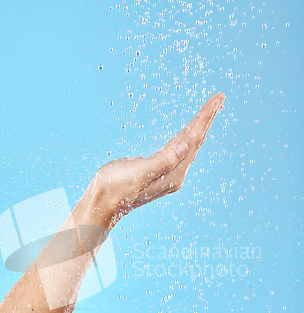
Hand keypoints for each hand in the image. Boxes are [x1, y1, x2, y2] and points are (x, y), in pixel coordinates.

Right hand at [90, 93, 224, 226]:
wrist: (102, 204)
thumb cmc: (116, 189)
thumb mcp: (139, 173)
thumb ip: (162, 161)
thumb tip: (184, 146)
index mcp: (173, 173)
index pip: (193, 141)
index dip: (204, 119)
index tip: (217, 99)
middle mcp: (174, 174)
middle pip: (195, 142)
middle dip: (206, 119)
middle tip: (220, 98)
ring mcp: (167, 172)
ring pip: (188, 144)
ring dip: (198, 125)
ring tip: (210, 109)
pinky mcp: (157, 170)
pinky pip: (177, 148)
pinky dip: (184, 135)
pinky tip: (188, 130)